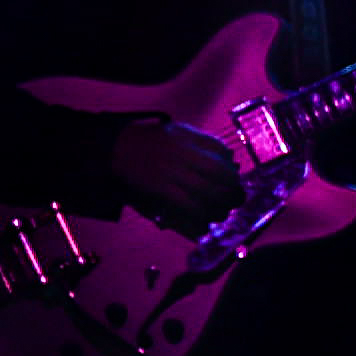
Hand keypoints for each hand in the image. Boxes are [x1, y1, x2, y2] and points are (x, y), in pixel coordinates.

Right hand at [107, 116, 248, 226]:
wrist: (118, 147)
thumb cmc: (153, 141)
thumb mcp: (182, 132)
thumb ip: (206, 143)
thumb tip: (230, 159)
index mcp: (191, 142)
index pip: (222, 159)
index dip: (234, 176)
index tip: (237, 184)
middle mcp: (184, 157)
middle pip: (219, 177)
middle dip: (231, 194)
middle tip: (235, 202)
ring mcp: (172, 173)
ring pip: (206, 194)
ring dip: (218, 208)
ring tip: (221, 214)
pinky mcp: (160, 189)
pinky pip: (187, 206)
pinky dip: (199, 216)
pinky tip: (203, 223)